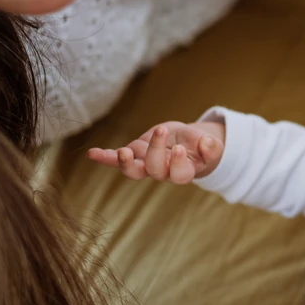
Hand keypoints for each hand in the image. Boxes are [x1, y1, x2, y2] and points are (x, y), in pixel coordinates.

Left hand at [87, 121, 225, 182]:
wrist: (187, 144)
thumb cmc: (201, 147)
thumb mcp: (211, 146)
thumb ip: (212, 148)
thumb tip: (208, 143)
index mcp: (184, 172)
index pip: (180, 174)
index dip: (177, 163)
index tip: (179, 148)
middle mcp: (163, 173)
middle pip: (155, 170)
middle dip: (156, 151)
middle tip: (161, 130)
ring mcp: (146, 165)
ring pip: (134, 171)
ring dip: (125, 163)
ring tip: (123, 152)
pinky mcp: (134, 155)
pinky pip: (117, 159)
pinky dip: (104, 157)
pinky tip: (92, 153)